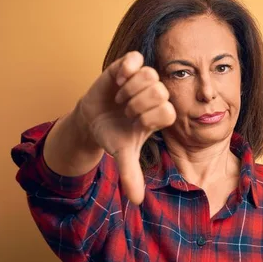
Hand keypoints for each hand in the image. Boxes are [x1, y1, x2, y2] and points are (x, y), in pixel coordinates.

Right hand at [77, 51, 175, 204]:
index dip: (149, 118)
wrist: (93, 118)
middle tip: (125, 109)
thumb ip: (132, 175)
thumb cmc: (114, 135)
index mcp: (160, 115)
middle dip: (137, 103)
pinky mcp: (129, 66)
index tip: (134, 122)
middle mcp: (156, 96)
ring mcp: (143, 80)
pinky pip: (136, 59)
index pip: (168, 111)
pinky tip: (118, 79)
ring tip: (120, 97)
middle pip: (160, 92)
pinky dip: (126, 68)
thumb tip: (138, 201)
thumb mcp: (122, 154)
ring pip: (150, 75)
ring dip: (129, 89)